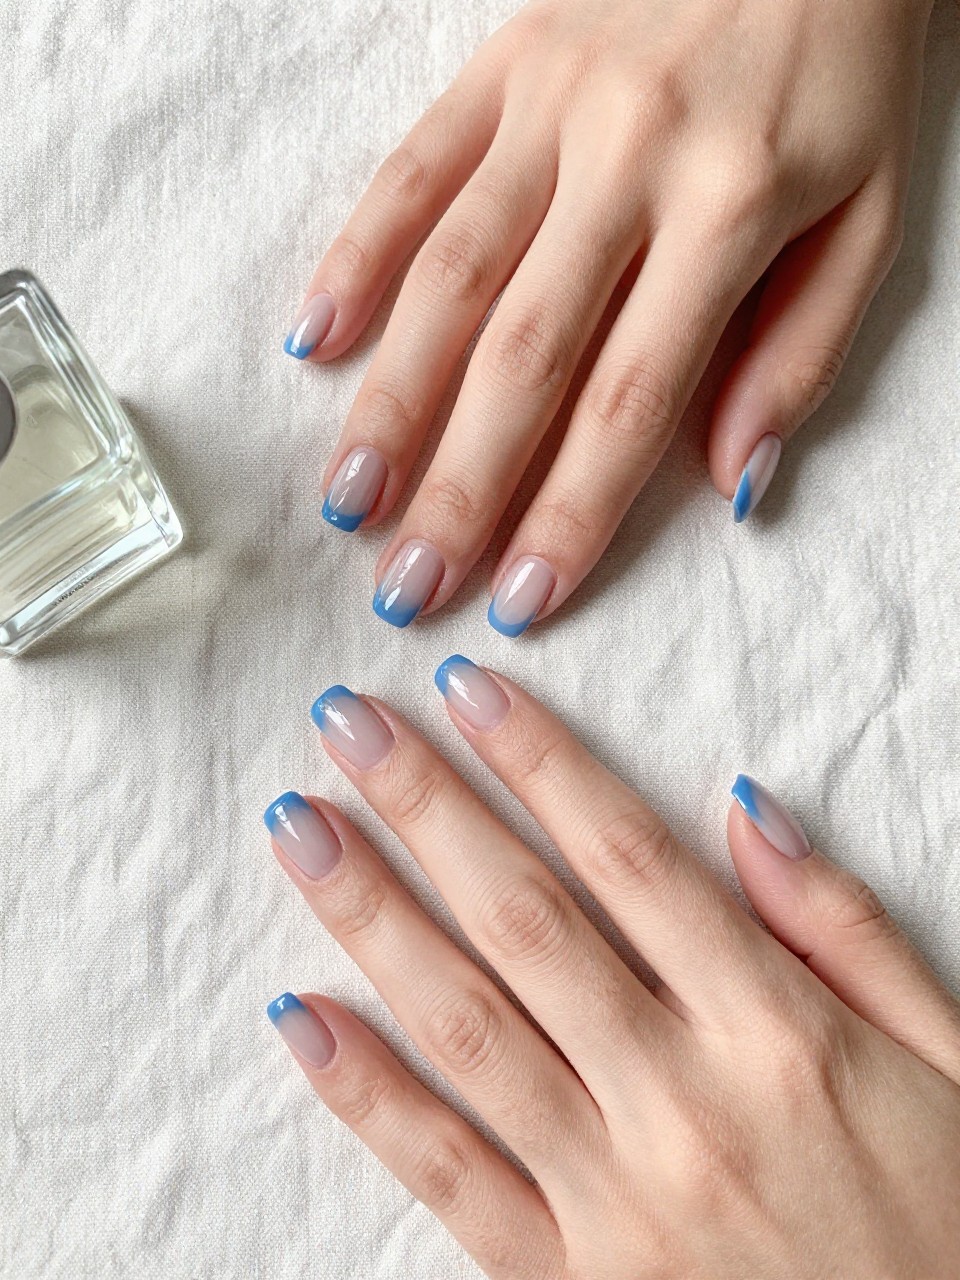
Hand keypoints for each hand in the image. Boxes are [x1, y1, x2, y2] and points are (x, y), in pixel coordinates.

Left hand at [264, 659, 959, 1278]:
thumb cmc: (944, 1223)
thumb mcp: (946, 1060)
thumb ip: (846, 933)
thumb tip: (745, 811)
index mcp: (777, 1032)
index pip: (630, 859)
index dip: (542, 762)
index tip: (468, 691)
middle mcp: (683, 1101)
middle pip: (526, 920)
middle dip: (426, 807)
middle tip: (346, 723)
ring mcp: (617, 1198)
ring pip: (469, 1027)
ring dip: (372, 918)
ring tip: (299, 828)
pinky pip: (454, 1177)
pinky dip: (370, 1096)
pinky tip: (303, 1016)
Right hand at [284, 0, 931, 631]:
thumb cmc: (848, 67)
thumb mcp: (872, 212)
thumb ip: (804, 350)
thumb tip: (732, 483)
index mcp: (731, 208)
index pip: (633, 398)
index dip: (571, 510)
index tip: (520, 597)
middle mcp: (628, 159)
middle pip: (524, 355)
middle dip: (461, 484)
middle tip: (406, 581)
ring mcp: (553, 106)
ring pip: (452, 275)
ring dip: (391, 397)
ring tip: (346, 497)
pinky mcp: (502, 64)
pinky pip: (413, 166)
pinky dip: (355, 253)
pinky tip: (312, 338)